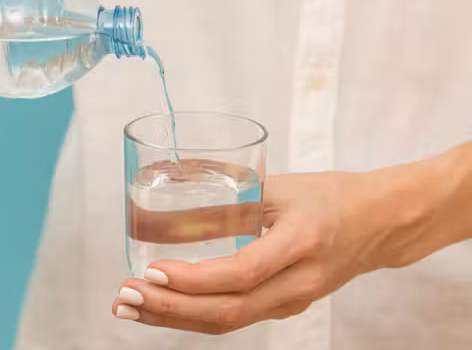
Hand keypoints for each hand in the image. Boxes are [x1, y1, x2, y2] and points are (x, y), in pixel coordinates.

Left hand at [112, 149, 468, 333]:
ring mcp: (292, 301)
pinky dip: (194, 315)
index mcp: (300, 243)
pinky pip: (236, 317)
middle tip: (125, 297)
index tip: (153, 271)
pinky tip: (164, 307)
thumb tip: (168, 183)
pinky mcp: (284, 305)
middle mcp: (298, 281)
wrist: (378, 224)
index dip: (194, 279)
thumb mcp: (280, 186)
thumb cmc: (329, 197)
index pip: (241, 273)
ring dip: (174, 318)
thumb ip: (228, 192)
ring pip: (229, 321)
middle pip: (228, 311)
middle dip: (170, 309)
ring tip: (130, 307)